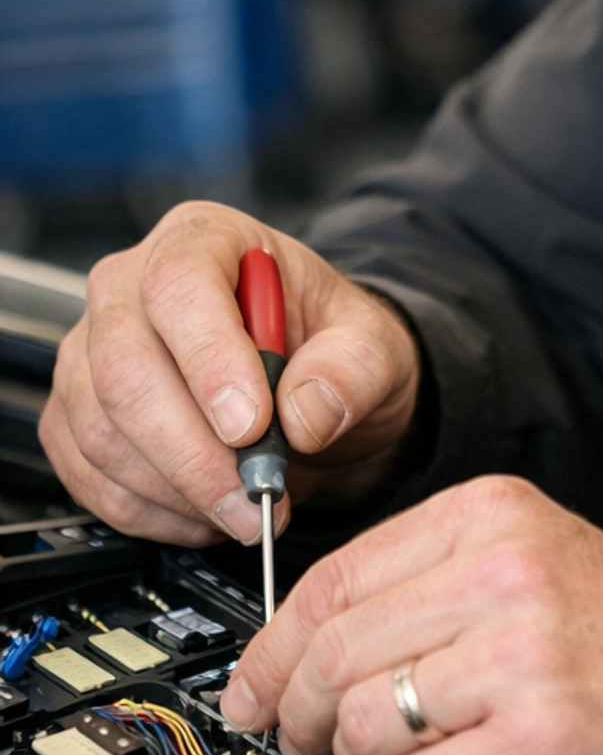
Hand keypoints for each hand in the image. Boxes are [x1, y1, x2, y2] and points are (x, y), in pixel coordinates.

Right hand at [40, 202, 420, 546]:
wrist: (310, 387)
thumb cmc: (329, 348)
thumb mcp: (374, 345)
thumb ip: (354, 368)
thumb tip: (305, 412)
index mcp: (203, 241)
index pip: (178, 286)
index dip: (209, 360)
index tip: (251, 426)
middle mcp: (129, 288)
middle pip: (124, 369)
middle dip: (193, 453)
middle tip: (255, 496)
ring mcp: (91, 353)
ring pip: (101, 432)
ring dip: (177, 491)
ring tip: (245, 509)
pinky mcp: (76, 417)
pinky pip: (89, 476)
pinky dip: (150, 512)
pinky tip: (205, 513)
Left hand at [219, 475, 602, 754]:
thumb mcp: (539, 559)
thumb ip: (433, 581)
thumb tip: (309, 641)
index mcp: (492, 520)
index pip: (334, 579)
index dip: (273, 648)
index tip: (252, 688)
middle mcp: (503, 577)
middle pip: (334, 653)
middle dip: (295, 713)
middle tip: (300, 742)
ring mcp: (520, 661)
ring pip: (364, 721)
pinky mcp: (537, 744)